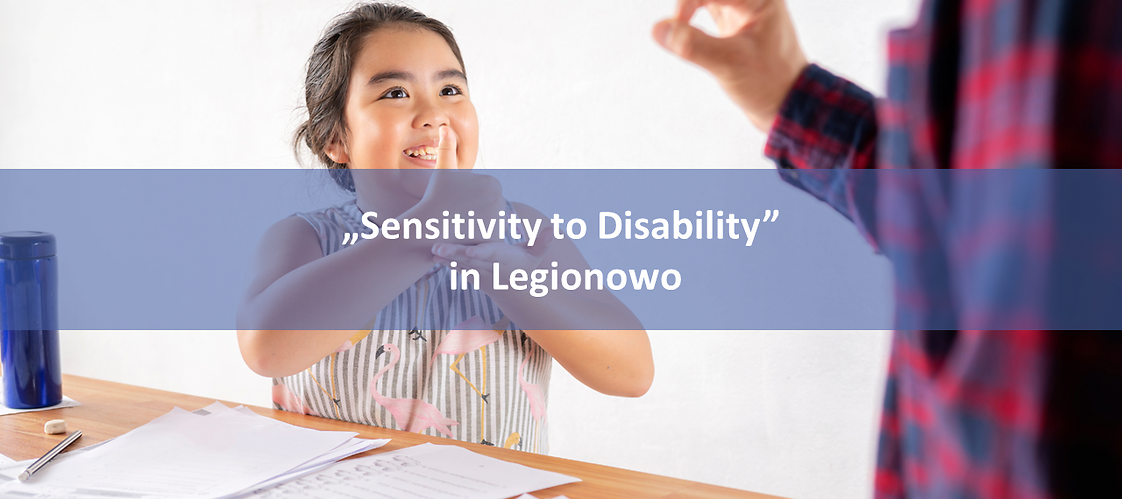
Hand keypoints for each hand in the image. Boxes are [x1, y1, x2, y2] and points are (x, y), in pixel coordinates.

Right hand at [406, 125, 505, 243]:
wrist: (429, 226)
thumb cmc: (435, 197)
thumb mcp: (443, 170)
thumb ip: (446, 147)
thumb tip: (445, 127)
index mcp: (492, 182)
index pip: (486, 192)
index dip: (470, 198)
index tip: (458, 201)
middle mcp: (500, 199)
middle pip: (490, 206)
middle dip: (476, 211)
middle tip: (458, 214)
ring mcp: (498, 219)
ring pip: (490, 221)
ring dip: (479, 223)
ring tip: (461, 224)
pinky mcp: (495, 237)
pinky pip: (490, 236)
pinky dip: (481, 236)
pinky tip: (466, 235)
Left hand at [432, 229, 555, 292]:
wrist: (516, 290)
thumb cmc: (526, 266)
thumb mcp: (537, 255)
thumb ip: (543, 242)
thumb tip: (555, 229)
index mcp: (505, 259)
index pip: (493, 254)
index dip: (482, 252)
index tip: (470, 250)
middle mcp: (491, 267)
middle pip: (471, 260)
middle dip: (454, 254)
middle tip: (438, 247)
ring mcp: (480, 272)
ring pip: (461, 264)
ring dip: (446, 258)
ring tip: (432, 251)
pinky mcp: (473, 275)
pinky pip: (458, 268)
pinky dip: (446, 263)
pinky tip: (433, 256)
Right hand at [652, 0, 807, 130]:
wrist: (786, 104)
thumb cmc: (769, 83)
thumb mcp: (730, 63)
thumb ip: (693, 45)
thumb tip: (658, 29)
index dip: (689, 1)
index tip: (677, 24)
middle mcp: (753, 0)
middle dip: (688, 3)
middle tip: (677, 21)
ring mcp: (742, 10)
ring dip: (688, 6)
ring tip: (678, 23)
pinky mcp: (732, 23)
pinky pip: (706, 7)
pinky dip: (691, 14)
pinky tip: (683, 25)